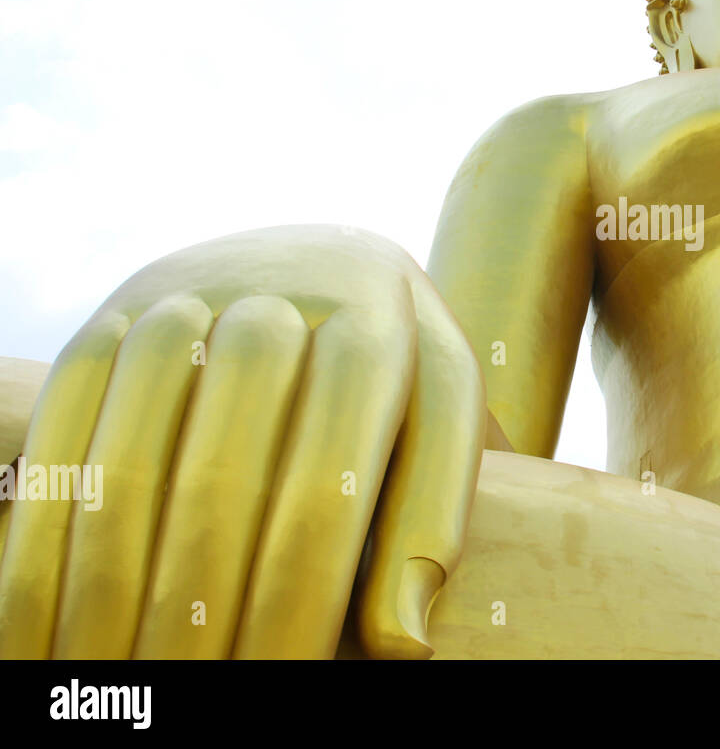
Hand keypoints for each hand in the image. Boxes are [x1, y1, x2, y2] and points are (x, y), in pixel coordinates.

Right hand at [0, 225, 485, 657]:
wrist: (327, 257)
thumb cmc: (401, 365)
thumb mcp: (444, 415)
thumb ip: (433, 515)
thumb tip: (403, 643)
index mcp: (370, 326)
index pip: (325, 483)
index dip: (296, 599)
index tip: (280, 681)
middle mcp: (266, 303)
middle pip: (219, 479)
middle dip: (199, 611)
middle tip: (193, 696)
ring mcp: (174, 303)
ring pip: (126, 464)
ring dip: (108, 595)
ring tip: (120, 685)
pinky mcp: (104, 322)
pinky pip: (60, 439)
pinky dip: (40, 545)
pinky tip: (43, 630)